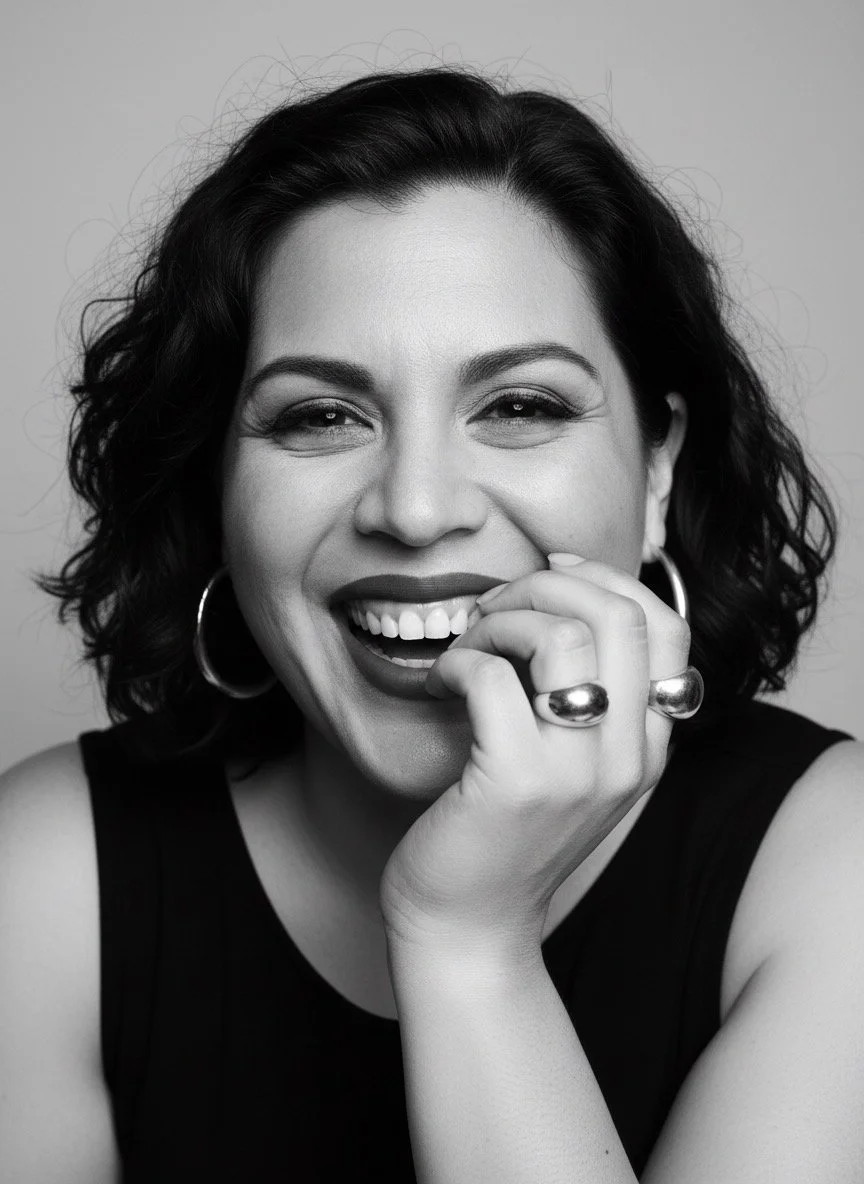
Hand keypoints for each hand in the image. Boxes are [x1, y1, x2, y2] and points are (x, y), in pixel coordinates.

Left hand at [378, 554, 690, 961]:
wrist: (469, 926)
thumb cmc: (505, 833)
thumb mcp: (571, 764)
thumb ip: (590, 696)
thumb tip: (562, 594)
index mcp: (648, 746)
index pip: (666, 627)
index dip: (607, 579)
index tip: (550, 573)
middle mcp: (628, 758)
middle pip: (619, 616)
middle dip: (545, 587)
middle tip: (494, 607)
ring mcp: (577, 773)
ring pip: (561, 637)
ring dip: (500, 620)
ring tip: (468, 645)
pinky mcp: (516, 783)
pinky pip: (492, 679)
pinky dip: (457, 661)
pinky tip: (440, 683)